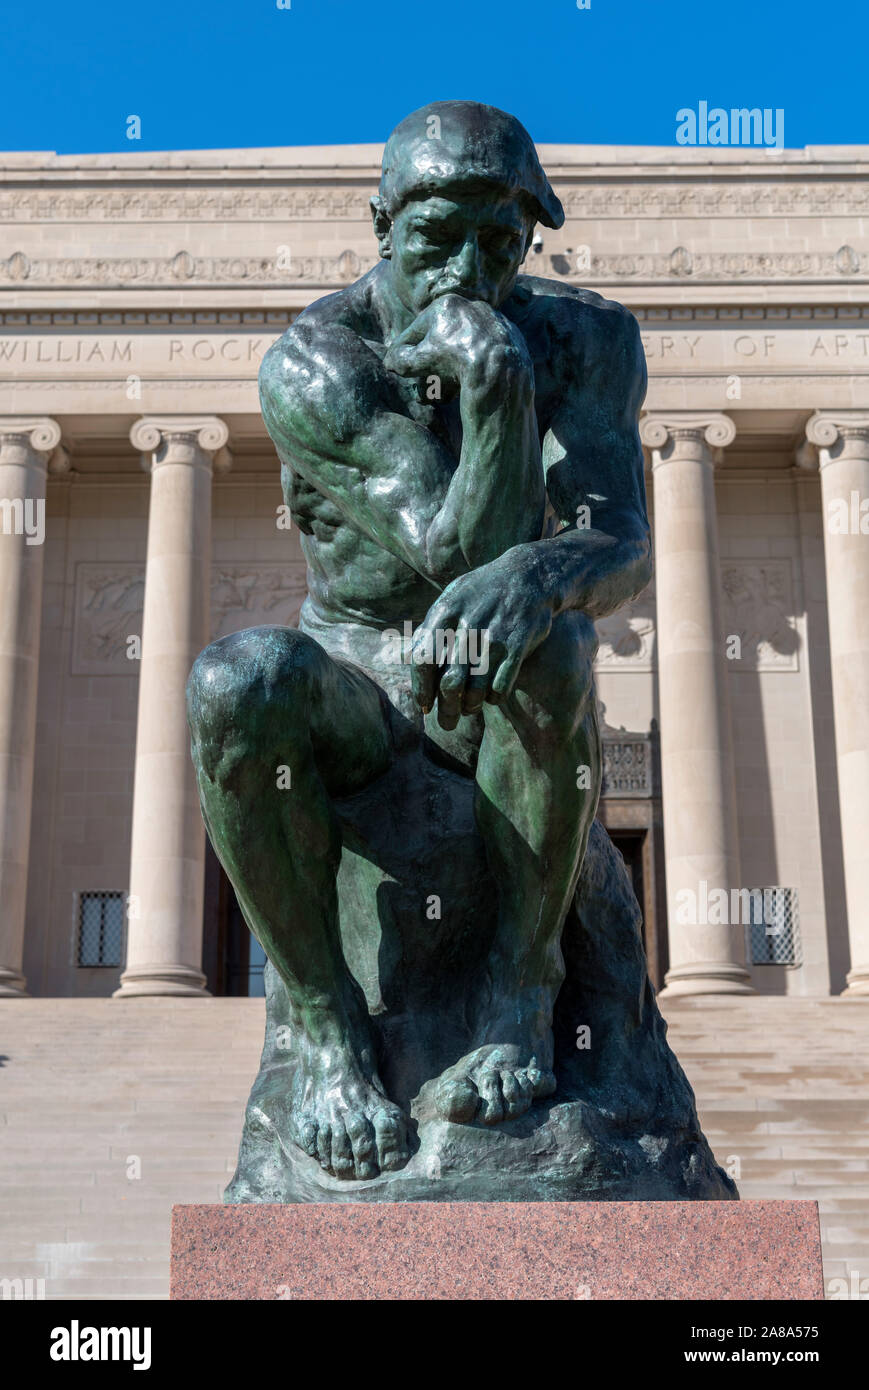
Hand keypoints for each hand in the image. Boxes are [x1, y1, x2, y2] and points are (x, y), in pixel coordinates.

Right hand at [382, 294, 531, 397]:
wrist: (500, 372)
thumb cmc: (455, 363)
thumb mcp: (419, 362)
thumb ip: (401, 359)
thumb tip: (390, 361)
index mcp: (446, 305)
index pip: (416, 331)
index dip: (403, 351)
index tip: (396, 366)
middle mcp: (472, 306)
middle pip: (442, 339)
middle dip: (430, 365)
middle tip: (424, 384)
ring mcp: (494, 321)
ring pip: (464, 346)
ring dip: (452, 368)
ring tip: (446, 391)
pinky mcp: (512, 338)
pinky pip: (486, 353)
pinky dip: (476, 367)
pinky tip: (470, 385)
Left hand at [411, 546, 553, 729]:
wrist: (529, 574)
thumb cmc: (482, 593)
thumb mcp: (451, 599)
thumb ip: (428, 629)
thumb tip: (399, 657)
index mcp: (445, 611)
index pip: (423, 660)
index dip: (421, 689)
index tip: (424, 706)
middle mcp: (467, 623)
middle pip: (450, 683)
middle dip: (447, 710)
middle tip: (447, 723)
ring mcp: (494, 635)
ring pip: (476, 690)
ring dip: (470, 707)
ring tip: (469, 711)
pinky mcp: (518, 644)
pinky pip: (501, 686)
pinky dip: (493, 698)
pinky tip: (490, 697)